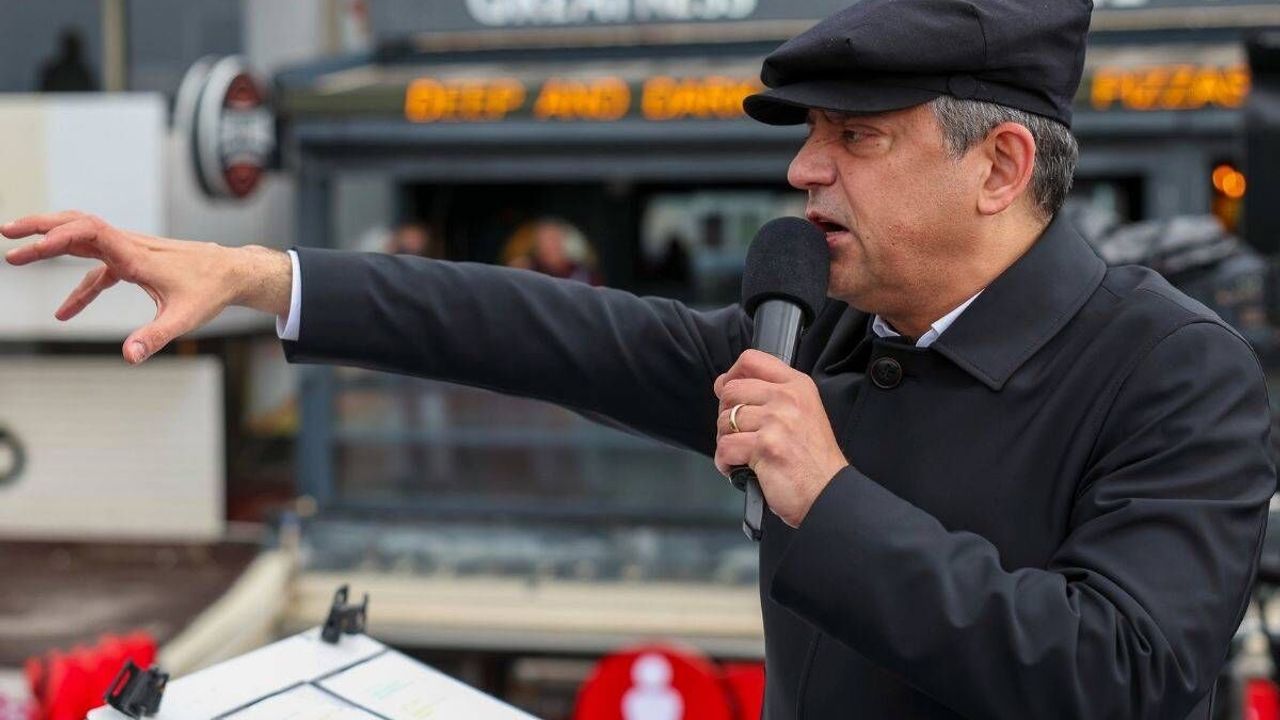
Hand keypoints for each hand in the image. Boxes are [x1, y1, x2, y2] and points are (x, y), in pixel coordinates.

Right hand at [2, 211, 291, 363]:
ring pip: (83, 238)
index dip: (54, 238)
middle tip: (5, 234)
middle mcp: (129, 246)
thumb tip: (128, 356)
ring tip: (15, 251)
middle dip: (40, 227)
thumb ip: (154, 337)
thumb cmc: (211, 292)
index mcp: (136, 255)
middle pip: (76, 225)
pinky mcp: (134, 262)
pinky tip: (65, 313)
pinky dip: (78, 285)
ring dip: (50, 241)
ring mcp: (130, 251)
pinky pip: (98, 268)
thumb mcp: (183, 319)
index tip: (26, 250)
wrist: (233, 272)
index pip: (87, 234)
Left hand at [714, 349, 847, 527]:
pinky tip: (738, 467)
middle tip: (738, 434)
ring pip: (724, 421)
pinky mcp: (765, 446)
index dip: (731, 375)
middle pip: (731, 390)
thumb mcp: (803, 411)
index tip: (727, 391)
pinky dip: (725, 462)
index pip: (751, 360)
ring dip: (725, 441)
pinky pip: (725, 447)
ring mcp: (777, 421)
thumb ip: (771, 395)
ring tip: (742, 454)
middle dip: (726, 415)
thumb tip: (726, 385)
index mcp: (797, 386)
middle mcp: (787, 399)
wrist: (829, 491)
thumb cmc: (813, 459)